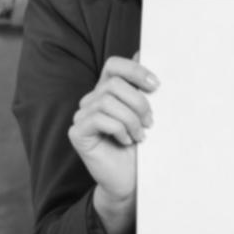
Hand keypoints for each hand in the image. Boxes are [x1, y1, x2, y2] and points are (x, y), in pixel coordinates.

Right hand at [70, 56, 158, 233]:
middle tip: (151, 122)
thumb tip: (144, 51)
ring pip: (108, 101)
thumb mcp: (147, 115)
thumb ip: (143, 88)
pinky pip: (99, 119)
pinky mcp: (77, 133)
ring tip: (140, 136)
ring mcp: (81, 116)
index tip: (156, 86)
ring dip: (131, 120)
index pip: (114, 65)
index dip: (135, 70)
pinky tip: (126, 142)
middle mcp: (91, 100)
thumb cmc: (141, 149)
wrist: (131, 182)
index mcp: (107, 91)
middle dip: (139, 102)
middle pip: (113, 84)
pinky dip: (119, 129)